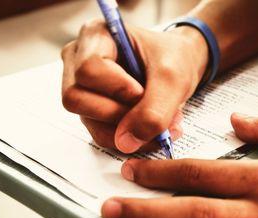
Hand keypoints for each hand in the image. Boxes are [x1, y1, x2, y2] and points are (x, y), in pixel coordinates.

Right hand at [61, 20, 207, 151]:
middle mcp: (79, 60)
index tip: (141, 92)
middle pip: (77, 98)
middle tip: (151, 111)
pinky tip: (151, 128)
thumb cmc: (174, 58)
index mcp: (96, 35)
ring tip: (161, 123)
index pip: (88, 69)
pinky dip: (130, 137)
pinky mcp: (92, 110)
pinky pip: (102, 133)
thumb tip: (125, 142)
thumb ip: (153, 110)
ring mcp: (83, 88)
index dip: (116, 88)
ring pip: (89, 121)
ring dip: (128, 130)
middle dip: (119, 113)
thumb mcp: (173, 78)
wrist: (181, 66)